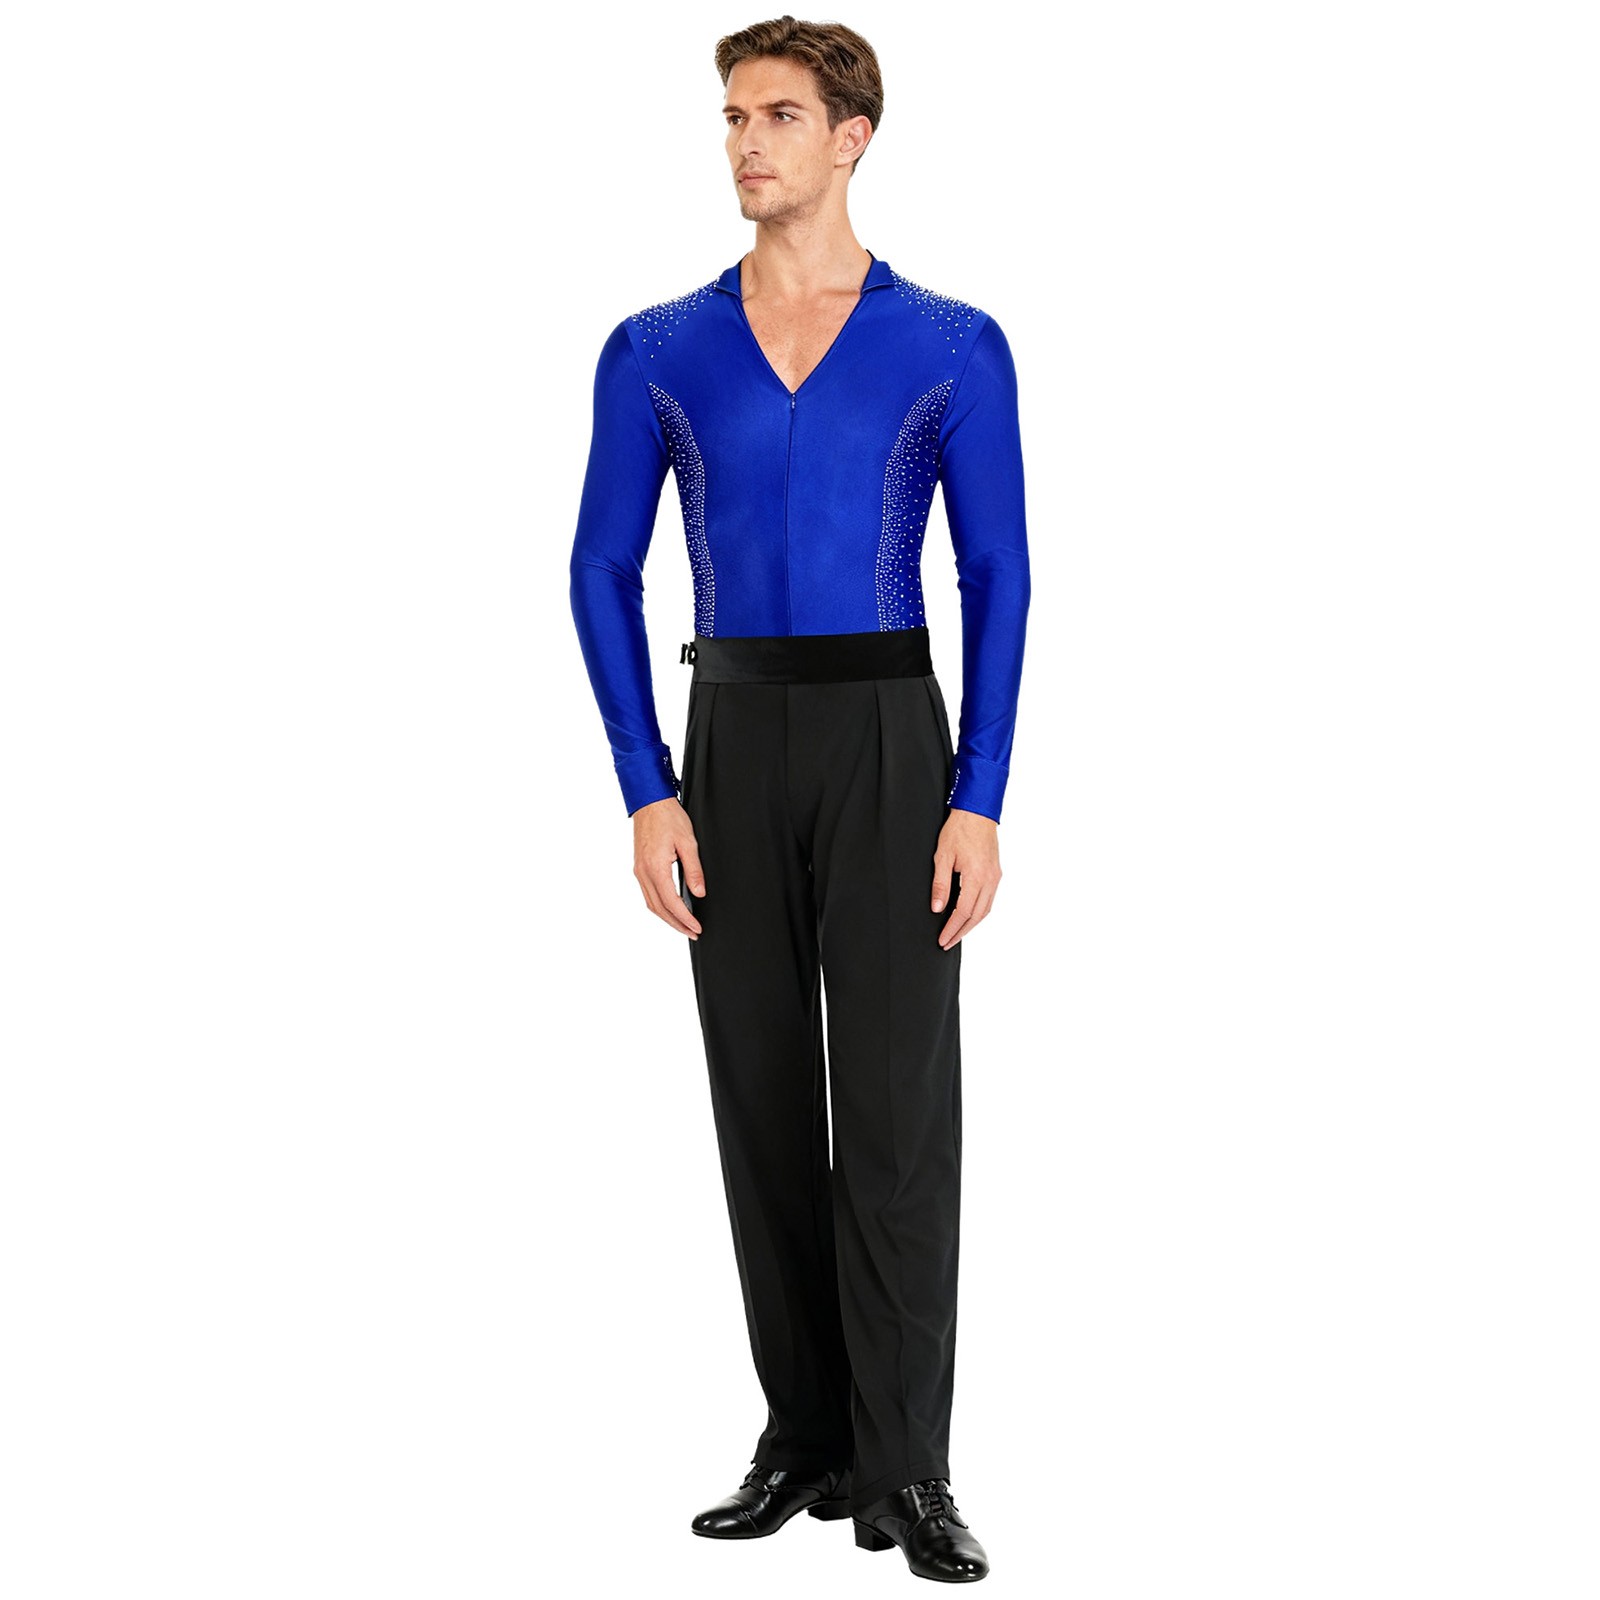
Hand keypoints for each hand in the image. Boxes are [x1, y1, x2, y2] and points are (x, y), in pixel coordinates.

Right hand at [633, 796, 705, 939]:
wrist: (649, 802)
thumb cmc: (668, 817)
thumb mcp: (688, 842)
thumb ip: (694, 870)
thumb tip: (699, 892)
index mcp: (656, 867)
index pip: (671, 903)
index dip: (685, 919)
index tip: (696, 928)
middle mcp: (643, 872)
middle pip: (659, 909)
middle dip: (676, 925)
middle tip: (693, 933)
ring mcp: (639, 871)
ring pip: (652, 904)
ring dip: (667, 918)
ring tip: (683, 926)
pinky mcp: (639, 868)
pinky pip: (648, 894)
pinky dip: (659, 907)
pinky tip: (670, 909)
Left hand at [932, 807, 1001, 948]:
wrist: (977, 812)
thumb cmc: (958, 830)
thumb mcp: (942, 856)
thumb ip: (940, 884)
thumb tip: (936, 908)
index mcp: (976, 877)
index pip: (963, 912)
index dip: (952, 928)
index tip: (942, 939)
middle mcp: (990, 880)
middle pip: (976, 916)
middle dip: (961, 932)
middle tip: (947, 943)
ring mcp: (995, 877)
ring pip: (985, 910)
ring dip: (971, 924)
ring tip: (957, 934)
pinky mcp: (996, 873)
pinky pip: (989, 900)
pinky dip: (979, 912)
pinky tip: (969, 915)